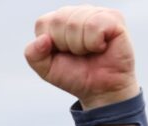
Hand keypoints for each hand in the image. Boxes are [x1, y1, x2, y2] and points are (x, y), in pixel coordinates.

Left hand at [24, 6, 139, 109]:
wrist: (101, 90)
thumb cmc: (75, 76)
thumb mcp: (46, 69)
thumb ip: (33, 55)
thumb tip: (43, 39)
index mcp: (58, 21)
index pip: (43, 23)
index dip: (51, 44)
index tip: (63, 54)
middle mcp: (77, 13)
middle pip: (58, 20)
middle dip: (66, 45)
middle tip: (78, 54)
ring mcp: (96, 13)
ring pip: (75, 22)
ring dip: (80, 46)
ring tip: (90, 51)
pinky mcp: (113, 17)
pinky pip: (94, 25)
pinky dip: (94, 43)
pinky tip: (101, 47)